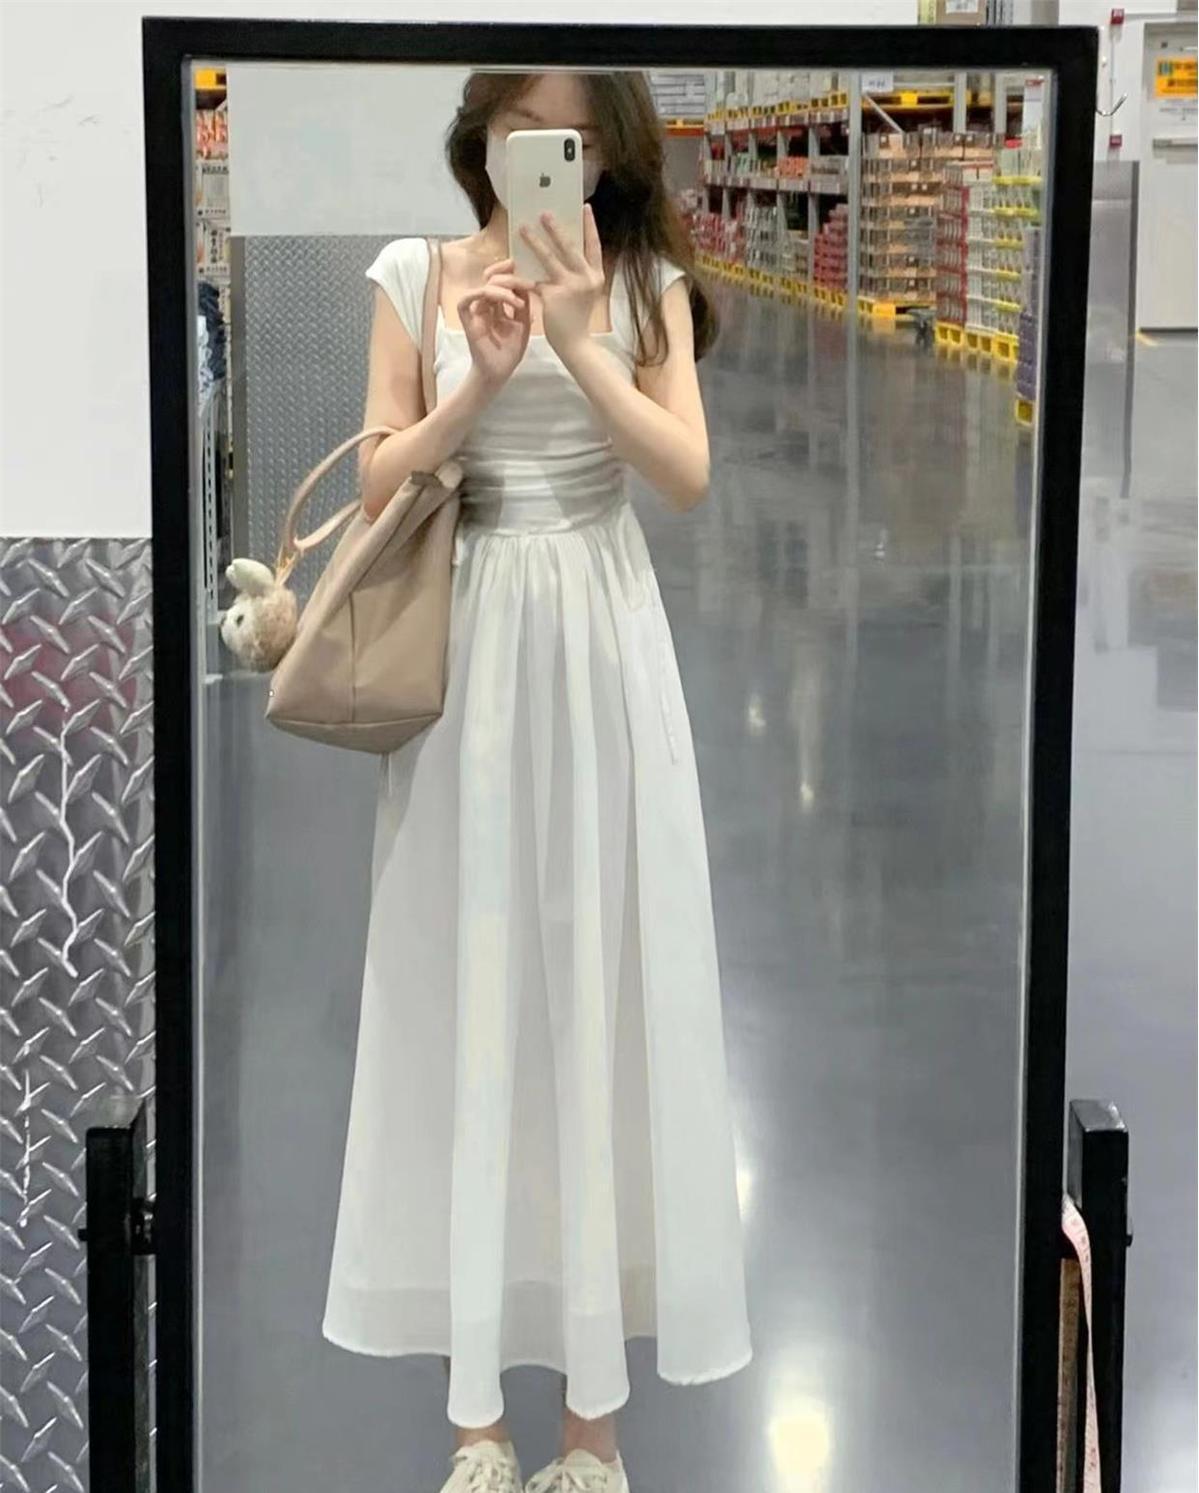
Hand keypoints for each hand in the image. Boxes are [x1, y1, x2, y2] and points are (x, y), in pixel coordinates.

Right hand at [458, 257, 531, 389]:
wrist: (500, 372)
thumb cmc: (510, 351)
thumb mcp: (523, 324)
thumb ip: (524, 305)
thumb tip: (529, 284)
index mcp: (498, 306)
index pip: (500, 281)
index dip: (507, 272)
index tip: (521, 270)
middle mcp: (486, 306)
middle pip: (492, 281)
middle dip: (509, 279)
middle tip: (526, 286)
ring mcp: (476, 313)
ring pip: (483, 289)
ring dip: (501, 290)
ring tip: (517, 302)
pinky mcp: (468, 322)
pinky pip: (464, 302)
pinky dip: (475, 294)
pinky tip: (493, 298)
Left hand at [519, 203, 604, 359]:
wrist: (575, 345)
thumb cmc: (578, 319)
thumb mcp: (585, 294)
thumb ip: (579, 275)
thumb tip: (562, 253)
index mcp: (596, 276)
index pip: (594, 246)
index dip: (590, 226)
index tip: (584, 207)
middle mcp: (586, 278)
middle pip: (570, 247)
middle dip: (556, 228)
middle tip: (544, 213)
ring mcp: (570, 286)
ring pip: (549, 258)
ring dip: (534, 242)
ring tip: (523, 229)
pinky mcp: (553, 296)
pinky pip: (534, 280)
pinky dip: (521, 274)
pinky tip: (512, 264)